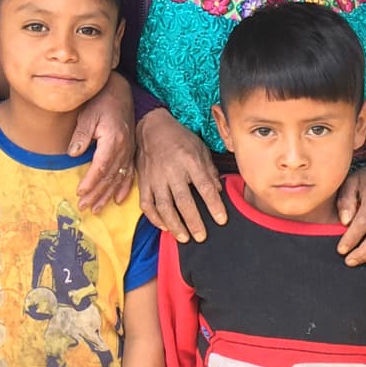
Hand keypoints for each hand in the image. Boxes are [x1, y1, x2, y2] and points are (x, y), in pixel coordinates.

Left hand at [71, 76, 135, 211]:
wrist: (121, 93)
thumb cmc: (102, 102)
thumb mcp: (88, 115)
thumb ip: (81, 135)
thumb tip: (73, 154)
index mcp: (112, 140)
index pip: (101, 167)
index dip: (90, 182)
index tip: (80, 193)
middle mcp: (123, 149)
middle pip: (109, 177)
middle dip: (96, 194)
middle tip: (84, 207)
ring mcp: (129, 151)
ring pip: (118, 178)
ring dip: (107, 195)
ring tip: (96, 208)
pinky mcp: (130, 152)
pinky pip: (129, 174)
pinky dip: (123, 188)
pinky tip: (117, 200)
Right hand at [136, 109, 226, 242]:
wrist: (152, 128)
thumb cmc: (180, 139)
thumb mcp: (200, 149)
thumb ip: (209, 171)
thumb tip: (218, 192)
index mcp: (190, 161)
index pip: (204, 187)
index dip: (214, 205)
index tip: (221, 220)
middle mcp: (172, 171)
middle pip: (183, 201)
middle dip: (193, 221)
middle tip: (201, 237)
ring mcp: (155, 178)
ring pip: (163, 206)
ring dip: (174, 225)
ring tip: (184, 238)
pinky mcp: (143, 182)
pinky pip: (147, 204)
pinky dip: (155, 218)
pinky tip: (165, 227)